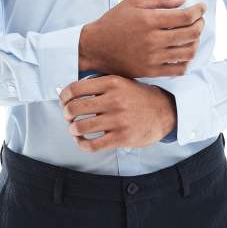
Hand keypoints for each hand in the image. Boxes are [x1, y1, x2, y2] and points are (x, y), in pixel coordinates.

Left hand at [58, 74, 176, 151]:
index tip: (63, 100)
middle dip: (66, 113)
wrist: (163, 111)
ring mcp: (118, 120)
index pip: (76, 88)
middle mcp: (114, 100)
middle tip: (68, 115)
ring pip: (81, 127)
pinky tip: (82, 140)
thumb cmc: (138, 97)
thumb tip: (72, 92)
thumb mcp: (121, 82)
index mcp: (112, 83)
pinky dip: (82, 144)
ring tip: (74, 128)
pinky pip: (92, 145)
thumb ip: (99, 84)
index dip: (64, 96)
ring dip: (72, 129)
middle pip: (75, 108)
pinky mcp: (121, 138)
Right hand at [80, 0, 206, 78]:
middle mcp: (153, 40)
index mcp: (149, 20)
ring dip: (196, 42)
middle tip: (200, 19)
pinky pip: (178, 69)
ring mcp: (152, 58)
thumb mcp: (133, 2)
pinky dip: (187, 60)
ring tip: (193, 35)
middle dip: (200, 24)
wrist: (96, 47)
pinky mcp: (151, 71)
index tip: (202, 7)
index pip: (185, 17)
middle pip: (190, 34)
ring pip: (188, 52)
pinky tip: (184, 51)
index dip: (198, 11)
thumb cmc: (114, 21)